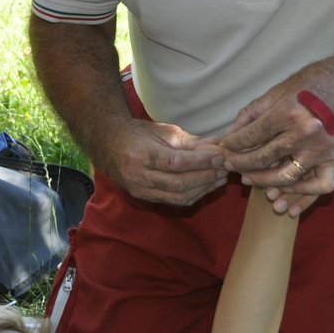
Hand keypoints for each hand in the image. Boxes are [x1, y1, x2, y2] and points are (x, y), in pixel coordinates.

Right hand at [101, 118, 227, 206]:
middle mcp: (138, 176)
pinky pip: (173, 201)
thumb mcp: (163, 131)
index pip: (176, 163)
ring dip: (203, 189)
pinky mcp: (143, 198)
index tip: (220, 157)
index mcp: (141, 154)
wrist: (108, 145)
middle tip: (225, 168)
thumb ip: (191, 142)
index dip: (201, 162)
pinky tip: (206, 186)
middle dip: (206, 177)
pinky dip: (193, 194)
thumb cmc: (137, 133)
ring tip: (220, 178)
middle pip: (178, 184)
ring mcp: (140, 190)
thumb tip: (218, 147)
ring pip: (178, 197)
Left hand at [218, 56, 333, 214]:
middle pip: (263, 157)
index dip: (233, 143)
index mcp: (288, 112)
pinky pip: (319, 185)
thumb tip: (231, 132)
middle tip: (229, 164)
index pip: (251, 135)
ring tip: (247, 181)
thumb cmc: (313, 83)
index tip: (225, 146)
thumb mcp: (279, 90)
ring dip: (262, 182)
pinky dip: (303, 196)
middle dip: (240, 163)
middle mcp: (304, 134)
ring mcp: (320, 149)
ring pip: (285, 177)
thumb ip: (253, 112)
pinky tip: (287, 202)